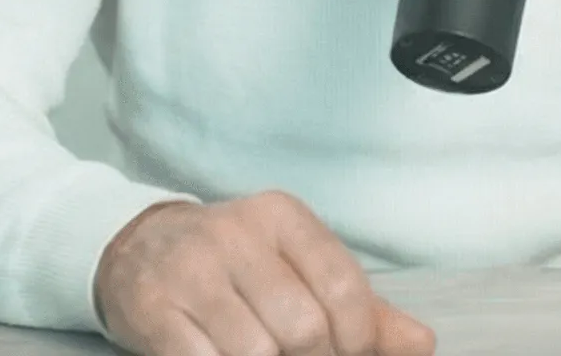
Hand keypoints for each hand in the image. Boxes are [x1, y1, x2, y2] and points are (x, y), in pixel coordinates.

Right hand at [94, 193, 436, 355]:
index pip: (343, 285)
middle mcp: (235, 235)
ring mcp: (190, 272)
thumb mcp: (298, 268)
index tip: (350, 354)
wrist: (138, 246)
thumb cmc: (235, 265)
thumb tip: (422, 343)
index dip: (358, 338)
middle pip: (302, 327)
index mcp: (282, 217)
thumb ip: (360, 307)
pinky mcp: (152, 309)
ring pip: (255, 353)